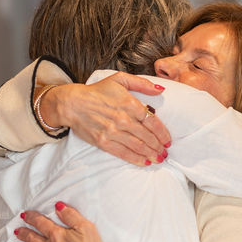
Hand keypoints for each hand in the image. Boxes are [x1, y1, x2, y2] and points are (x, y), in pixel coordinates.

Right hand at [45, 73, 171, 166]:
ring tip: (159, 159)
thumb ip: (142, 84)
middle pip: (147, 137)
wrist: (72, 103)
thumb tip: (161, 89)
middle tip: (165, 152)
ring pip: (138, 146)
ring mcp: (113, 132)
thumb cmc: (97, 91)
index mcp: (129, 104)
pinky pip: (124, 153)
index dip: (163, 133)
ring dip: (151, 154)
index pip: (152, 122)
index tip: (168, 140)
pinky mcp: (104, 142)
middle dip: (159, 146)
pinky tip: (144, 162)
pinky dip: (136, 159)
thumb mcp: (120, 79)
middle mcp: (123, 119)